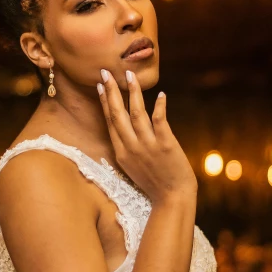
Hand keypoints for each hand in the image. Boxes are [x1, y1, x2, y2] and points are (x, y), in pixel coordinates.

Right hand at [97, 69, 197, 203]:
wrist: (172, 199)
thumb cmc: (154, 183)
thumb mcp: (132, 167)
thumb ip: (127, 147)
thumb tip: (123, 129)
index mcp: (121, 152)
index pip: (110, 121)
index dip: (105, 102)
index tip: (100, 85)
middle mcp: (131, 147)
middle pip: (118, 114)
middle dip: (111, 91)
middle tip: (105, 72)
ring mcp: (148, 146)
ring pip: (137, 114)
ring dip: (132, 93)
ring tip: (129, 75)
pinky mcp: (165, 146)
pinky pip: (160, 122)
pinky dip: (160, 107)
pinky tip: (161, 94)